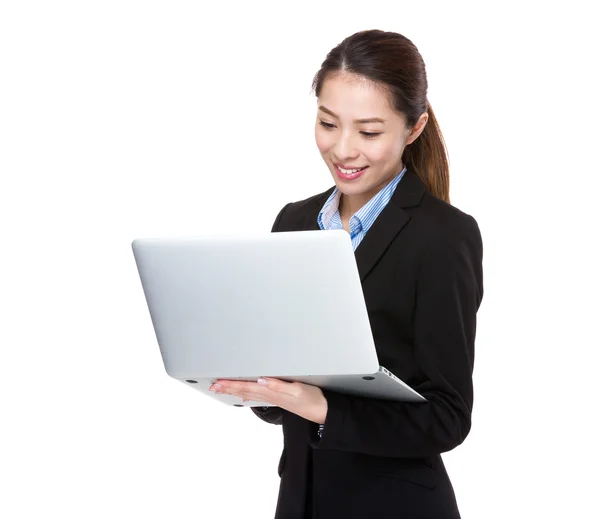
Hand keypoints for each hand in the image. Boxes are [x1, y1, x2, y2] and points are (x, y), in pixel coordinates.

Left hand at [209, 377, 327, 423]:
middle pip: (245, 391)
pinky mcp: (280, 400)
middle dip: (228, 388)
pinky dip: (248, 395)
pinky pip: (258, 396)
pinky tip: (244, 395)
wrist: (323, 412)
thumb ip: (279, 385)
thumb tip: (261, 380)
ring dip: (235, 391)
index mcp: (273, 392)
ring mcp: (275, 399)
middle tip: (214, 386)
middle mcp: (271, 396)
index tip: (218, 383)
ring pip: (250, 394)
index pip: (247, 387)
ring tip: (223, 389)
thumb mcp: (298, 389)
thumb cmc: (312, 399)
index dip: (232, 385)